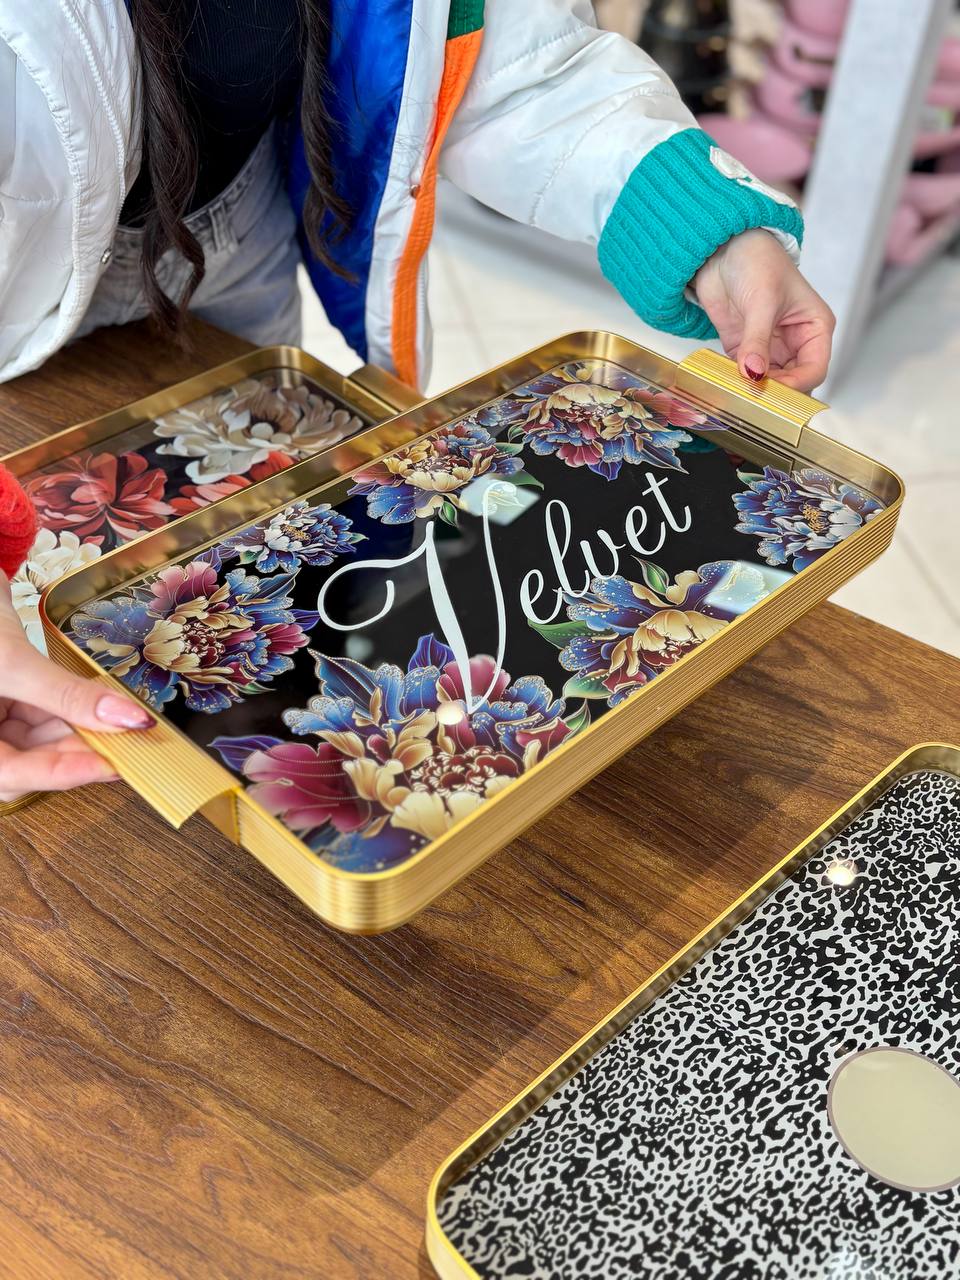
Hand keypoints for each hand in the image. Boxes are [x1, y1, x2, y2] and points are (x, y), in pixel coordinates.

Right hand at [0, 573, 151, 803]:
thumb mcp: (11, 662)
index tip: (111, 765)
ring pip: (42, 741)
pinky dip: (74, 711)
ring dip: (82, 732)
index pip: (12, 776)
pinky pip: (45, 715)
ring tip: (121, 723)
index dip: (62, 774)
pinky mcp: (10, 697)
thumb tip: (125, 718)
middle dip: (78, 753)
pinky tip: (103, 705)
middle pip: (29, 763)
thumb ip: (65, 694)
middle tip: (127, 743)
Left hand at [694, 228, 834, 391]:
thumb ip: (758, 340)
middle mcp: (796, 342)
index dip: (797, 384)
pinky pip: (744, 375)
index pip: (815, 369)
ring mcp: (769, 348)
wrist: (722, 247)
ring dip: (755, 390)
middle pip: (794, 382)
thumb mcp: (762, 300)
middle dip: (777, 392)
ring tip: (739, 392)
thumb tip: (753, 373)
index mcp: (815, 327)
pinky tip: (727, 384)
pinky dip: (737, 383)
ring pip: (769, 383)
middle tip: (754, 398)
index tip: (773, 389)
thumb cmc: (756, 260)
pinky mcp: (744, 350)